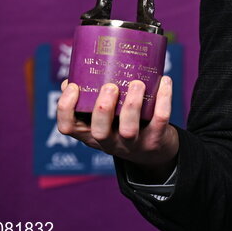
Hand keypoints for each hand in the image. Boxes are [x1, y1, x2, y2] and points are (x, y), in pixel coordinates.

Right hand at [57, 77, 179, 179]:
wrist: (155, 151)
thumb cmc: (122, 124)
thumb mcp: (103, 119)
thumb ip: (90, 100)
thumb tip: (71, 79)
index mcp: (91, 133)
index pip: (68, 128)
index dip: (66, 109)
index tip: (74, 86)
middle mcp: (109, 142)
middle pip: (99, 132)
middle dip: (103, 108)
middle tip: (110, 86)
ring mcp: (133, 144)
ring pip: (129, 130)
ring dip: (132, 105)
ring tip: (137, 83)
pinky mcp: (156, 139)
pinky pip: (160, 120)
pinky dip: (163, 99)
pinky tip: (165, 81)